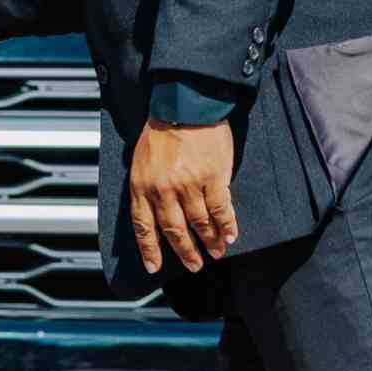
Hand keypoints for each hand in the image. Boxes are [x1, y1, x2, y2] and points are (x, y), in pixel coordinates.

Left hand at [128, 120, 240, 274]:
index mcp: (142, 184)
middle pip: (174, 231)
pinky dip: (226, 226)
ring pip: (200, 224)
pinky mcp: (213, 178)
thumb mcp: (141, 158)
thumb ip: (146, 184)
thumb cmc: (162, 128)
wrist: (185, 103)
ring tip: (215, 253)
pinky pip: (221, 210)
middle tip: (194, 265)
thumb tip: (151, 211)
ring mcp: (189, 185)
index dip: (150, 250)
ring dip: (209, 242)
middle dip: (185, 252)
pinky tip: (230, 236)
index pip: (144, 226)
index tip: (154, 267)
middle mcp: (163, 189)